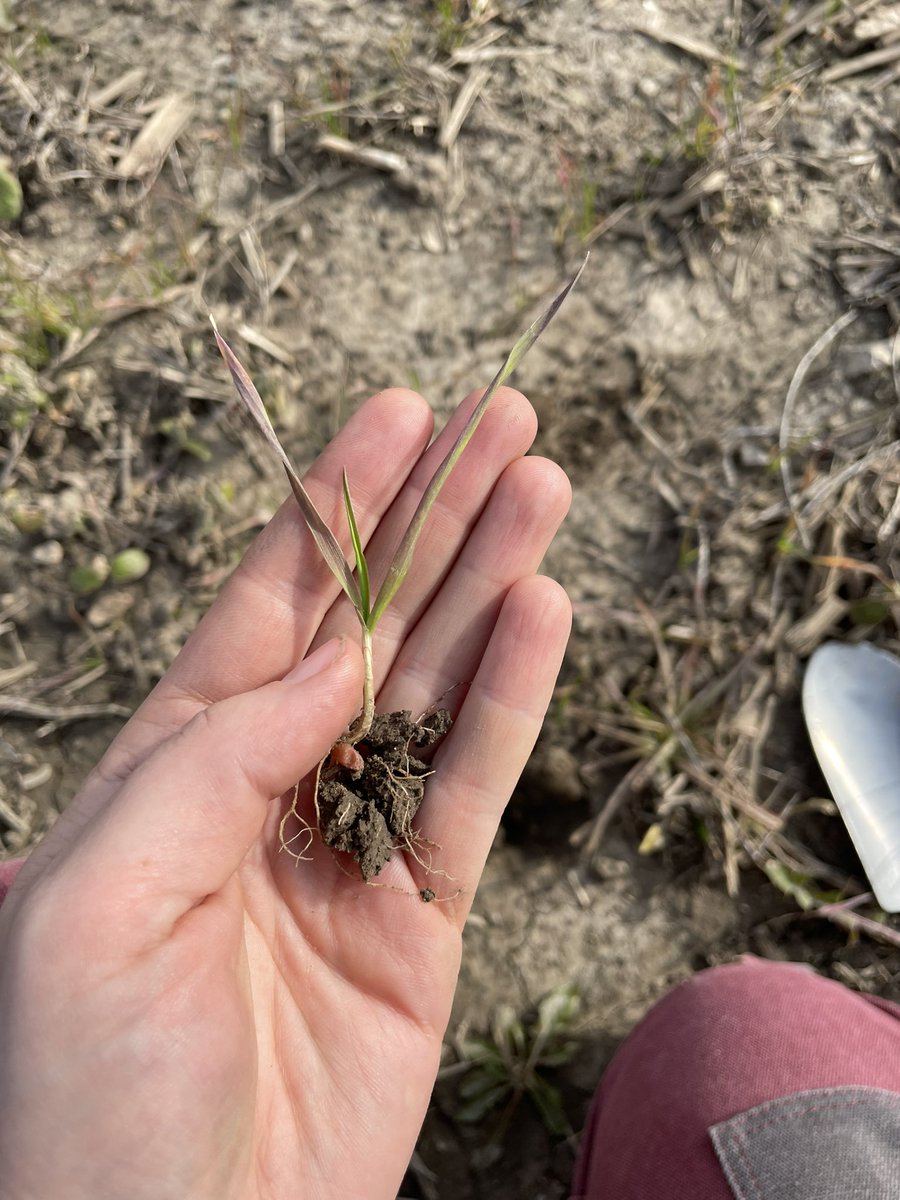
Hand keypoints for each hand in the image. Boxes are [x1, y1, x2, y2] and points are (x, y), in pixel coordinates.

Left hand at [0, 385, 570, 1199]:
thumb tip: (327, 664)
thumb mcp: (103, 894)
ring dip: (488, 581)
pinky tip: (540, 613)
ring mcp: (352, 842)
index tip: (396, 419)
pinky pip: (476, 786)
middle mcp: (271, 785)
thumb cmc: (88, 1085)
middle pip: (369, 620)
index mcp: (175, 765)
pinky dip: (512, 699)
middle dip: (431, 517)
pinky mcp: (421, 913)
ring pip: (437, 684)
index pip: (269, 604)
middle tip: (497, 423)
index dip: (333, 507)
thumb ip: (216, 759)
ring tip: (540, 487)